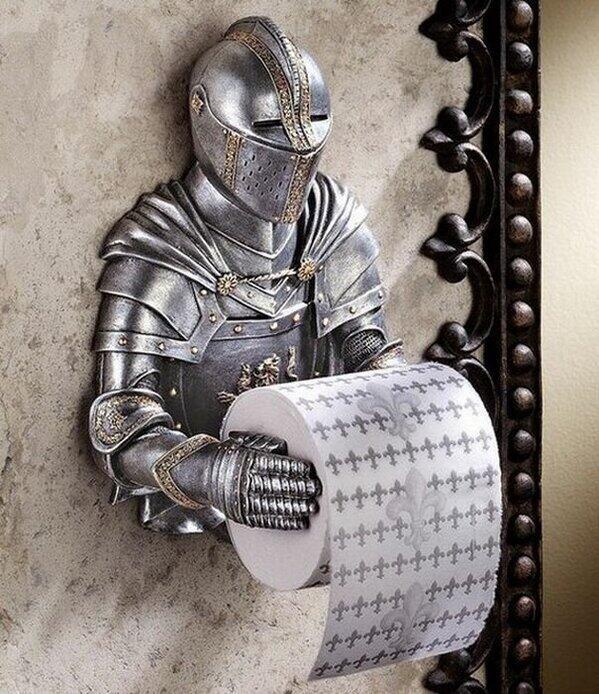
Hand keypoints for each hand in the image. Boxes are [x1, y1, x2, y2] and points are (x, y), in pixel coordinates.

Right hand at [170, 431, 320, 529]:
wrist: (203, 474)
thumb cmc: (231, 455)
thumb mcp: (243, 443)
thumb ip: (263, 444)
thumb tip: (284, 447)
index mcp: (246, 461)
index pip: (273, 465)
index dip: (292, 468)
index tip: (308, 470)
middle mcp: (244, 481)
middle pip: (276, 486)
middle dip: (298, 488)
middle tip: (316, 489)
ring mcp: (242, 500)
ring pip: (273, 505)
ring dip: (295, 508)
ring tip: (312, 507)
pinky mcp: (242, 515)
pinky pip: (265, 520)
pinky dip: (283, 522)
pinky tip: (298, 521)